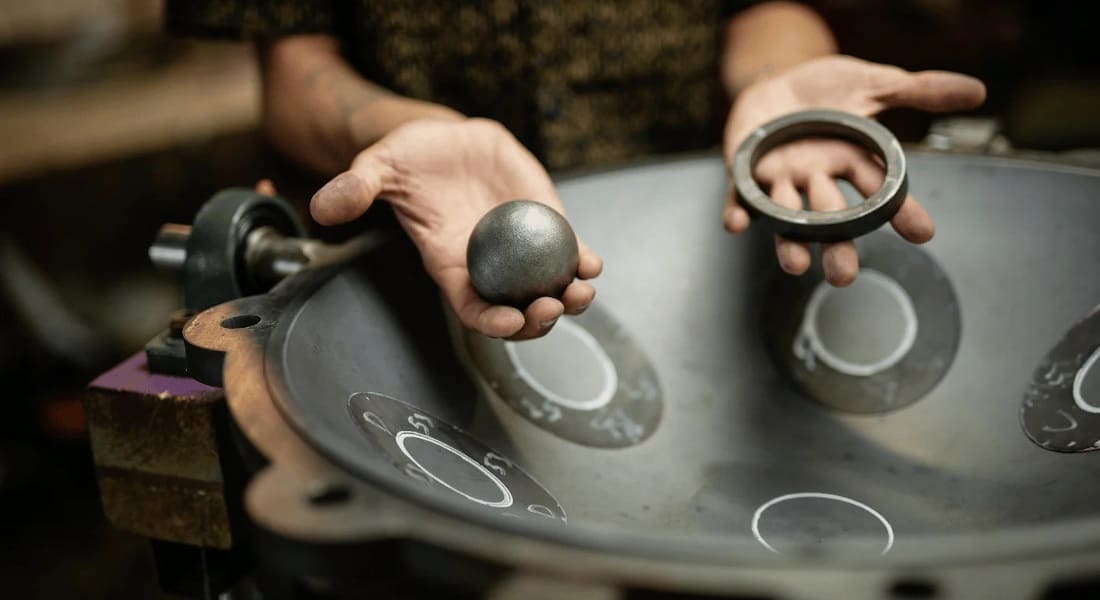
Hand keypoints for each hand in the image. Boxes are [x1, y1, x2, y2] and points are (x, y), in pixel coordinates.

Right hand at [310, 118, 602, 339]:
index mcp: (450, 264)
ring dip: (569, 297)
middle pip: (517, 310)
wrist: (444, 138)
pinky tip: (592, 263)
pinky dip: (582, 260)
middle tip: (551, 306)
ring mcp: (519, 248)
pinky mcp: (542, 222)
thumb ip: (355, 189)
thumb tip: (321, 207)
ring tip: (581, 291)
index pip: (472, 307)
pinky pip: (567, 251)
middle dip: (538, 319)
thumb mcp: (377, 167)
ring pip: (549, 287)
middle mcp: (488, 265)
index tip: (509, 322)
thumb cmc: (408, 157)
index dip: (491, 322)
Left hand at [723, 55, 985, 285]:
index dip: (901, 213)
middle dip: (837, 249)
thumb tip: (977, 91)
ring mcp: (781, 181)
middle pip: (831, 221)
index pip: (881, 194)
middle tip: (844, 277)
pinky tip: (738, 224)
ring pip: (786, 219)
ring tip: (795, 264)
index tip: (923, 232)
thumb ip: (919, 90)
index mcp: (852, 164)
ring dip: (789, 243)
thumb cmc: (824, 89)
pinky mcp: (745, 173)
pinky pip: (739, 199)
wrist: (775, 79)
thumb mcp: (872, 84)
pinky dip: (738, 213)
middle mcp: (818, 181)